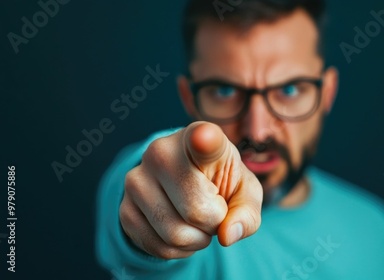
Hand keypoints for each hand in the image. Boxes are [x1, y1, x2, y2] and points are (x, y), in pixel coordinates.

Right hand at [119, 121, 262, 258]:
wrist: (186, 185)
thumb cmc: (221, 183)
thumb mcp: (244, 192)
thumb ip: (246, 212)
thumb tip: (227, 235)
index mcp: (198, 137)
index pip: (202, 139)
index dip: (204, 140)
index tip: (204, 137)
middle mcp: (160, 152)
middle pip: (196, 211)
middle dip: (214, 223)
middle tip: (214, 209)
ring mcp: (136, 180)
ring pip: (175, 234)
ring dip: (197, 239)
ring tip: (198, 220)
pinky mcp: (124, 209)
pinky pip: (159, 247)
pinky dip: (179, 250)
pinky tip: (182, 230)